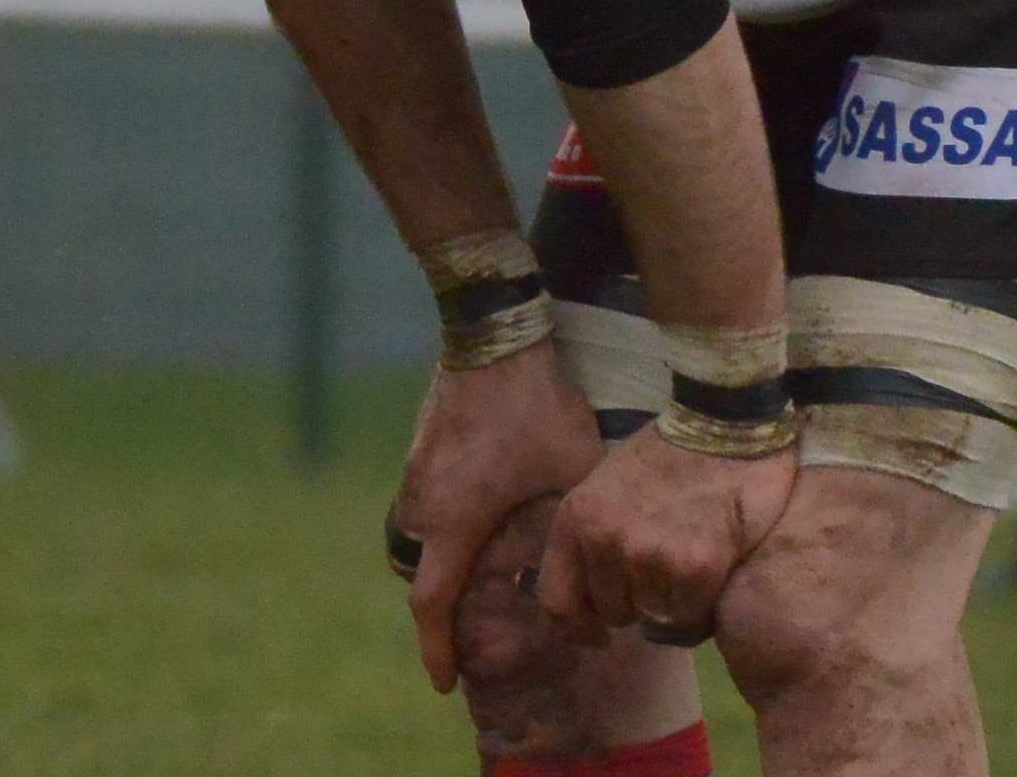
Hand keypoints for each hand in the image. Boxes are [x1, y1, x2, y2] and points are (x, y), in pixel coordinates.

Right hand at [387, 343, 606, 692]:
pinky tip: (486, 520)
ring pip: (421, 540)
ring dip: (444, 566)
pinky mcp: (422, 448)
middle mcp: (426, 502)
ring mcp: (417, 472)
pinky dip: (447, 530)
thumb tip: (599, 577)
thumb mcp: (574, 474)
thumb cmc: (538, 405)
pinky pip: (426, 507)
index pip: (432, 604)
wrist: (495, 333)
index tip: (444, 684)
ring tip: (485, 580)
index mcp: (457, 520)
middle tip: (474, 638)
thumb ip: (577, 527)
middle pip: (421, 576)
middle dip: (442, 614)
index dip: (436, 650)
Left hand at [534, 426, 789, 651]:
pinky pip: (692, 617)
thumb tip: (582, 593)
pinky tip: (711, 571)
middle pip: (612, 612)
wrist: (723, 424)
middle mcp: (604, 541)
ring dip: (672, 603)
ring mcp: (649, 555)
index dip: (576, 628)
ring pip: (654, 619)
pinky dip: (703, 605)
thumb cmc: (665, 455)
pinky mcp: (696, 566)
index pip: (556, 601)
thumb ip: (590, 535)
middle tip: (660, 572)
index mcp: (575, 519)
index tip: (598, 634)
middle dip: (635, 602)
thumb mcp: (605, 488)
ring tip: (688, 564)